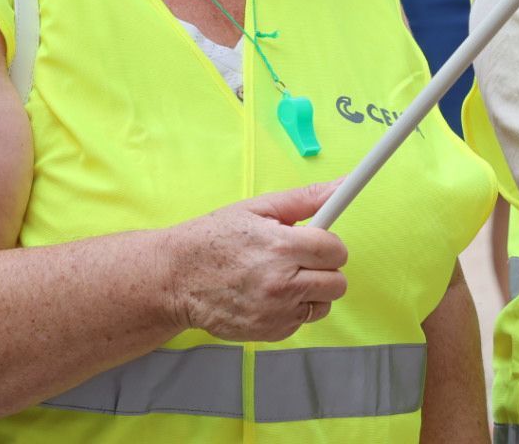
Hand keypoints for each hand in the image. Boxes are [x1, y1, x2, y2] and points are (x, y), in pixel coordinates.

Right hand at [164, 181, 347, 342]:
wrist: (177, 279)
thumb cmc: (213, 239)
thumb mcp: (256, 208)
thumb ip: (304, 199)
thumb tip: (341, 186)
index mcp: (282, 247)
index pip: (336, 250)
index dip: (327, 244)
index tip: (314, 242)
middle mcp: (283, 283)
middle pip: (337, 282)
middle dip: (322, 269)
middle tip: (296, 260)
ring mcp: (278, 313)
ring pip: (324, 304)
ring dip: (310, 291)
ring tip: (280, 278)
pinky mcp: (272, 333)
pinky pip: (303, 320)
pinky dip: (292, 309)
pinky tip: (267, 296)